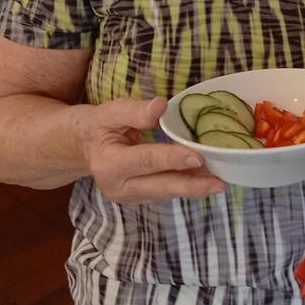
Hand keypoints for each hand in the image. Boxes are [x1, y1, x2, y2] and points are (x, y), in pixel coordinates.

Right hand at [79, 97, 225, 203]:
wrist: (83, 147)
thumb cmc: (99, 126)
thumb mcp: (110, 112)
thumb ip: (134, 111)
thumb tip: (161, 106)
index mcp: (109, 164)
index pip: (146, 160)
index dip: (172, 158)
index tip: (198, 157)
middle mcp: (119, 187)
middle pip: (161, 186)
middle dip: (191, 185)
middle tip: (220, 183)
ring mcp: (130, 197)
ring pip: (167, 192)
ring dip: (194, 186)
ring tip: (220, 181)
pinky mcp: (141, 198)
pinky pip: (167, 191)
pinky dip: (187, 184)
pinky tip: (208, 177)